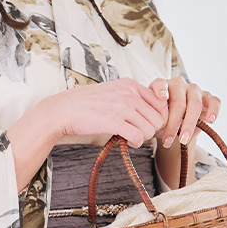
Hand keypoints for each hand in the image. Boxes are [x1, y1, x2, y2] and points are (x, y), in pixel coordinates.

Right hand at [54, 78, 169, 147]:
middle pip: (158, 118)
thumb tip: (155, 114)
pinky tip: (127, 141)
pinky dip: (135, 143)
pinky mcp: (114, 121)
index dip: (158, 118)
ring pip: (150, 129)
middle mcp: (129, 93)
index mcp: (130, 84)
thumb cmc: (89, 104)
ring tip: (130, 136)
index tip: (149, 125)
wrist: (65, 109)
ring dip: (143, 137)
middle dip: (151, 129)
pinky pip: (138, 137)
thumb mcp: (114, 91)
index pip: (161, 103)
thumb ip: (133, 97)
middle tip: (139, 133)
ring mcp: (122, 106)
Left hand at [148, 76, 220, 148]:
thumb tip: (156, 129)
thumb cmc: (162, 119)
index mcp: (162, 86)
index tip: (162, 98)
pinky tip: (210, 121)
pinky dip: (213, 110)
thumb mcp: (155, 119)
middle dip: (173, 124)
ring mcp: (194, 89)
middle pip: (178, 102)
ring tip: (184, 139)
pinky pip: (214, 101)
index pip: (160, 84)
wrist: (177, 123)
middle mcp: (178, 84)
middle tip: (168, 140)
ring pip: (195, 103)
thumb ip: (155, 119)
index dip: (161, 90)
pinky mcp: (208, 97)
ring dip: (189, 123)